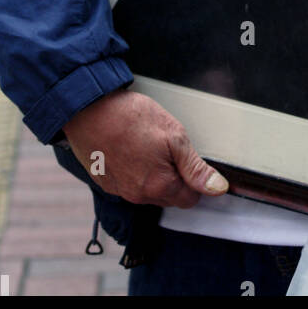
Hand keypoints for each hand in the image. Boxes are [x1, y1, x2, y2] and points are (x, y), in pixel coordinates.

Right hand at [63, 89, 228, 207]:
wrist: (89, 109)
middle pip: (169, 196)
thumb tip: (218, 188)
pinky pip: (128, 184)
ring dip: (153, 174)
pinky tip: (131, 148)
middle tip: (168, 147)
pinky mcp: (104, 182)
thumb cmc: (132, 117)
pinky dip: (133, 171)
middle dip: (174, 177)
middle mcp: (137, 196)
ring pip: (148, 191)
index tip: (191, 161)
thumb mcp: (174, 136)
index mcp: (159, 186)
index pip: (190, 199)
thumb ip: (196, 167)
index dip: (195, 180)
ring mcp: (118, 191)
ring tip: (148, 145)